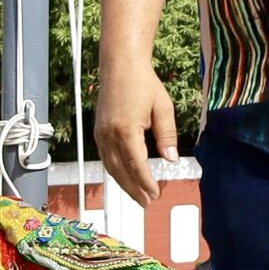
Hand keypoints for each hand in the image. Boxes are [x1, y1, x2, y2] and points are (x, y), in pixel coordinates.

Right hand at [94, 62, 175, 208]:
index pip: (136, 164)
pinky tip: (125, 178)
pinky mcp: (98, 131)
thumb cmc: (144, 84)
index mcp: (126, 129)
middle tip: (147, 203)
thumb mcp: (163, 108)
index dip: (145, 182)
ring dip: (123, 183)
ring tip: (138, 196)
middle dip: (134, 189)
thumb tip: (170, 159)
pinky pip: (105, 158)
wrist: (120, 67)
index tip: (155, 194)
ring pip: (110, 167)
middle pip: (120, 171)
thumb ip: (166, 135)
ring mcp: (101, 134)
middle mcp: (109, 134)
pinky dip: (115, 171)